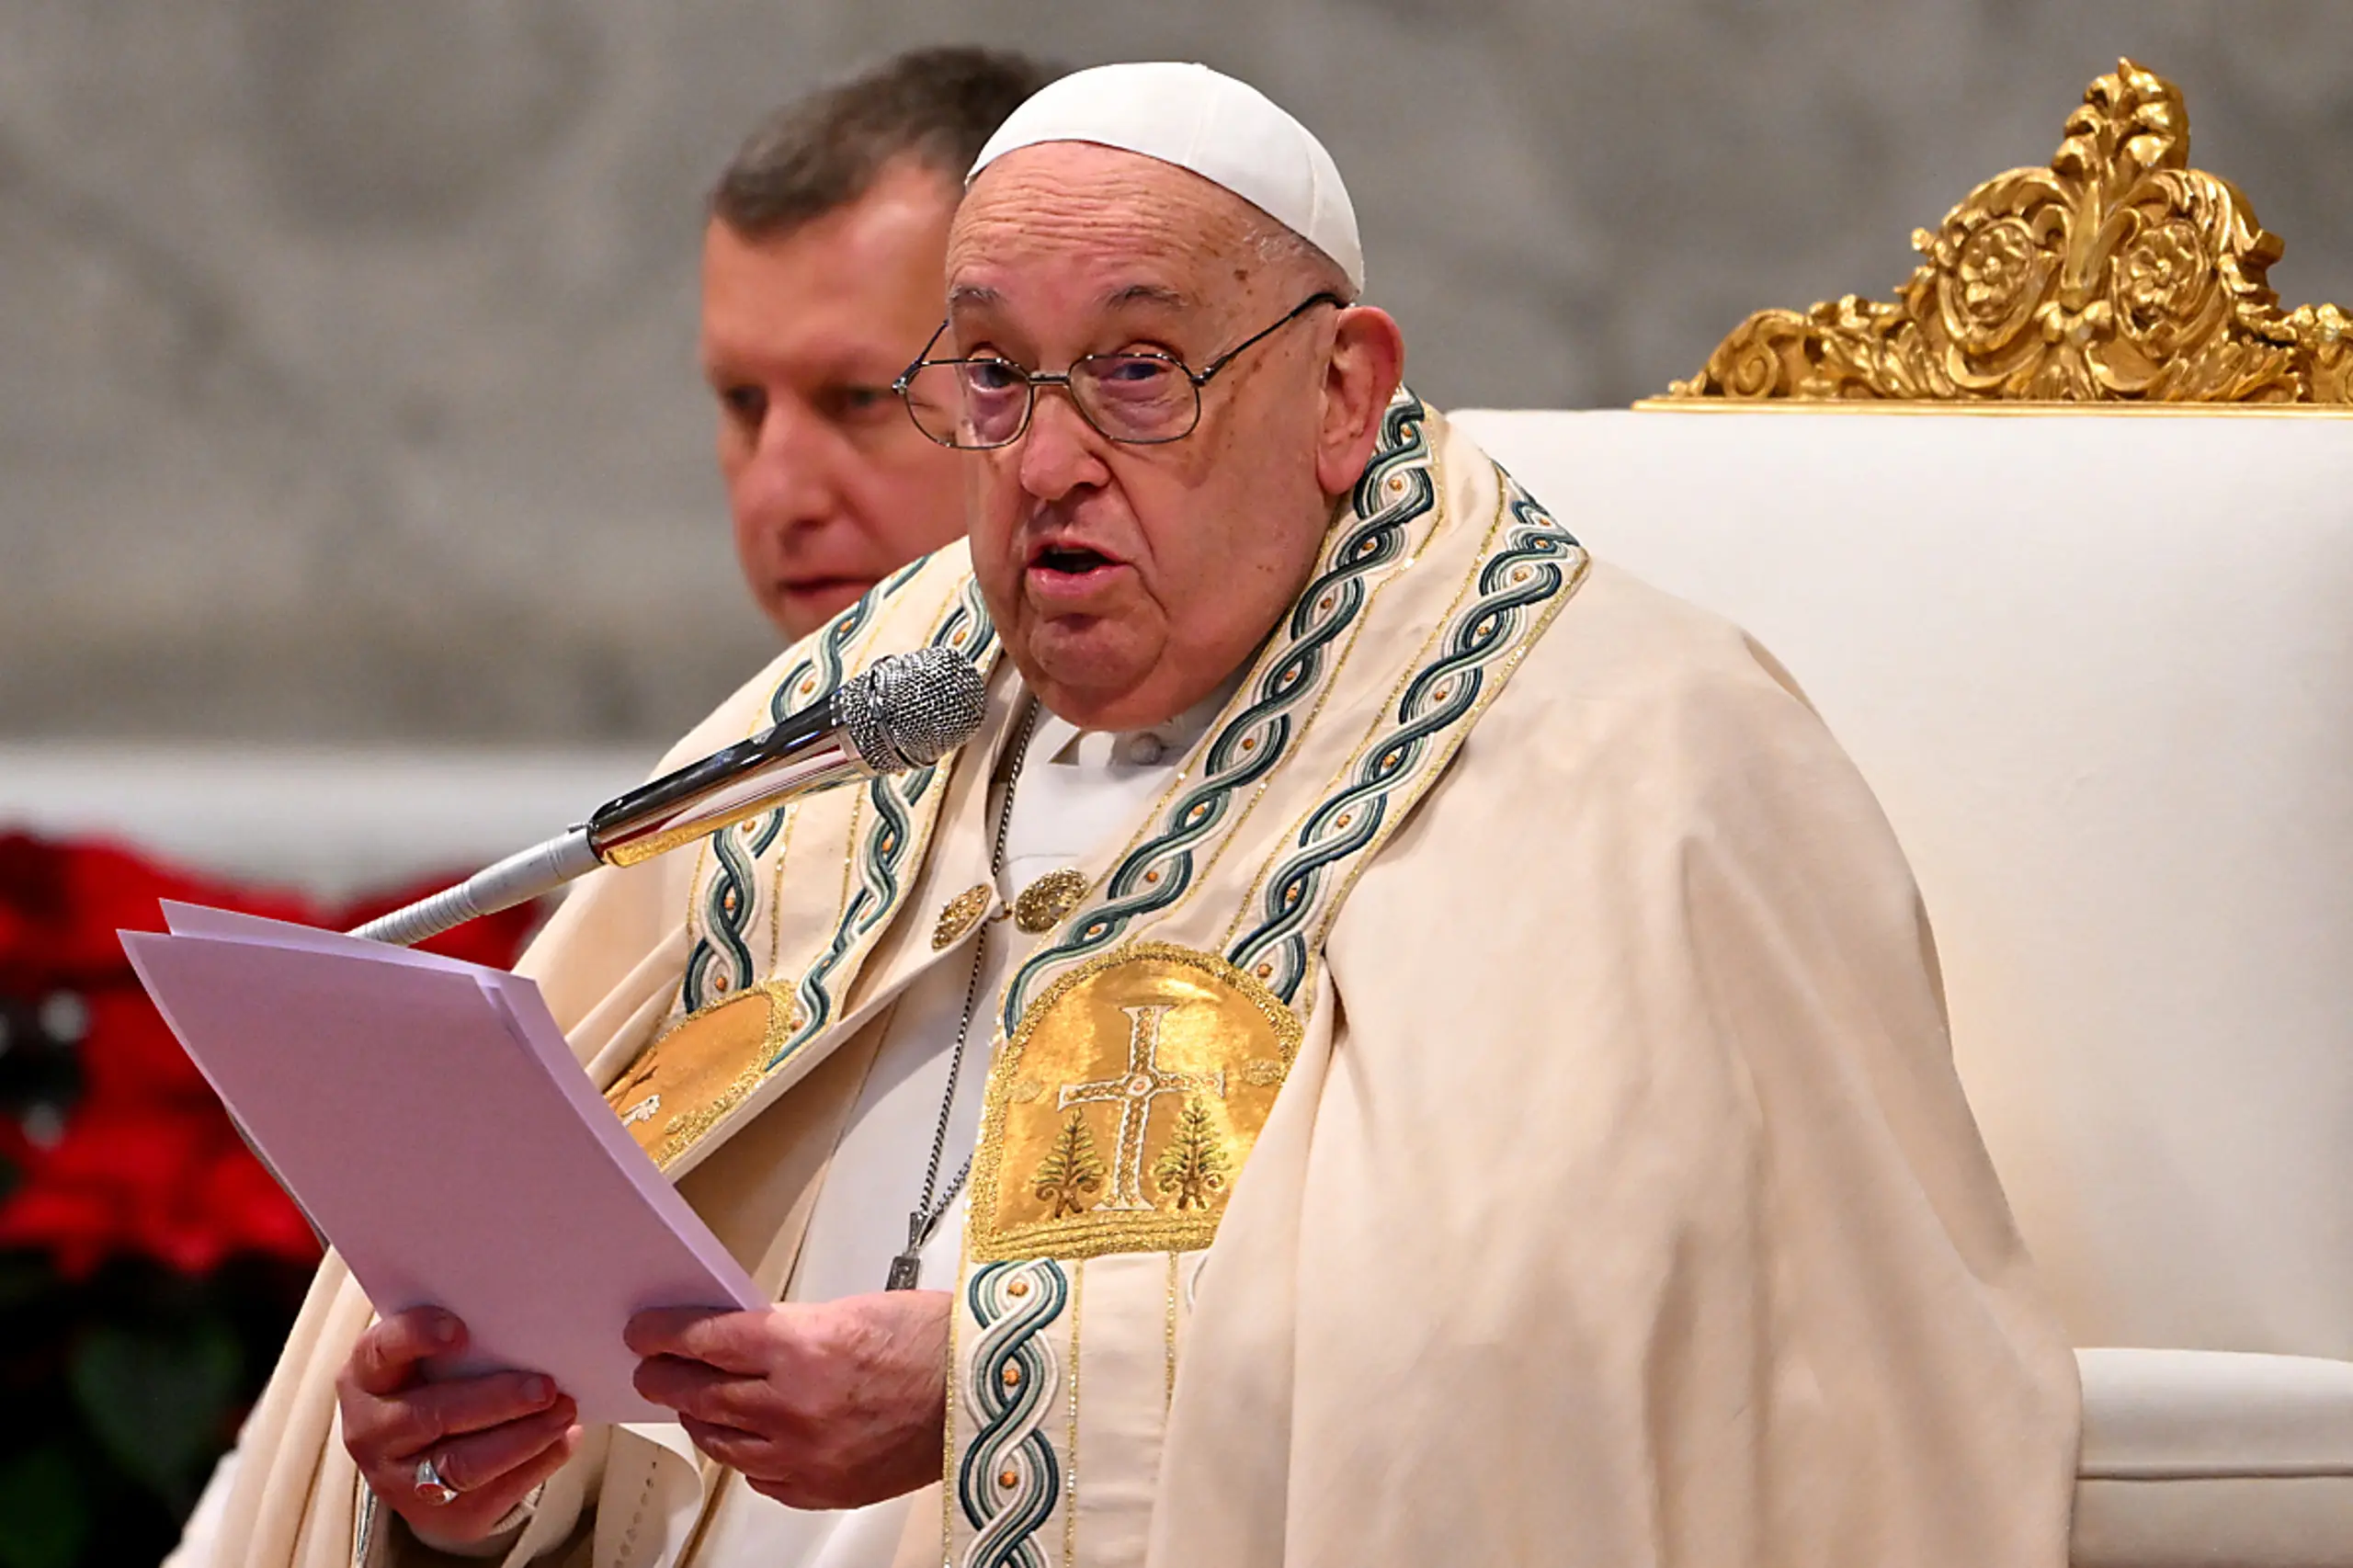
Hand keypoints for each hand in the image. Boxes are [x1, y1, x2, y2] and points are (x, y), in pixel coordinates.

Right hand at [337, 1308, 582, 1543]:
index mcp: (366, 1378)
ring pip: (463, 1464)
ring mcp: (399, 1480)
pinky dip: (537, 1463)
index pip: (381, 1352)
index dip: (416, 1337)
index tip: (460, 1330)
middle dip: (496, 1400)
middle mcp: (371, 1432)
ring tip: (563, 1411)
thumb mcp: (429, 1358)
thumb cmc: (435, 1383)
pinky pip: (492, 1493)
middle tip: (546, 1386)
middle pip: (431, 1416)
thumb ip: (464, 1341)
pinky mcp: (438, 1515)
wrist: (418, 1458)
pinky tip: (562, 1438)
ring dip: (524, 1437)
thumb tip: (528, 1329)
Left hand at [626, 1291, 949, 1509]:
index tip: (645, 1334)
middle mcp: (794, 1406)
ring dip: (700, 1417)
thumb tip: (739, 1340)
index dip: (664, 1336)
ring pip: (721, 1440)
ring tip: (694, 1402)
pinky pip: (758, 1476)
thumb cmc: (931, 1342)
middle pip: (701, 1393)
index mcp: (802, 1347)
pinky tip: (744, 1438)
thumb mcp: (849, 1311)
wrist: (984, 1392)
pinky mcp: (821, 1490)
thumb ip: (787, 1329)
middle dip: (668, 1377)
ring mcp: (805, 1455)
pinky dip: (744, 1454)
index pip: (705, 1341)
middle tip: (654, 1368)